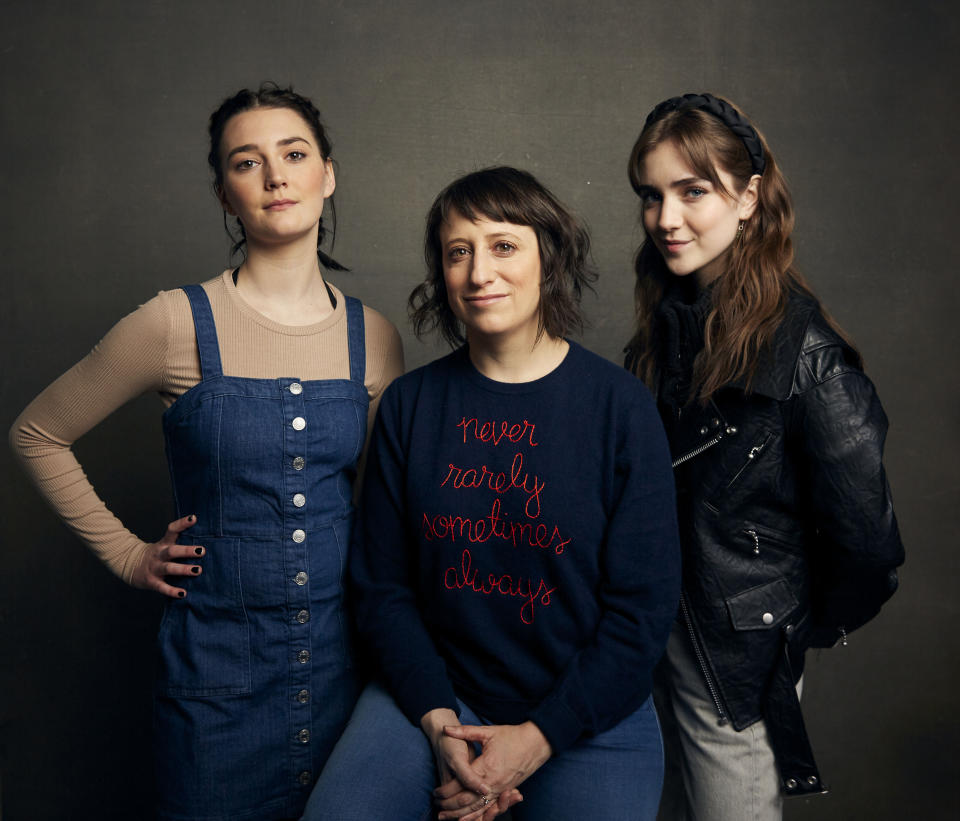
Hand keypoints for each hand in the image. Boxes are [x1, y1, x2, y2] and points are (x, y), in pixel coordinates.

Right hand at [130, 514, 203, 597]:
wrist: (129, 565)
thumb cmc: (156, 554)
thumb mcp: (164, 545)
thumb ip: (180, 542)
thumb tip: (206, 537)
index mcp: (163, 543)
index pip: (172, 530)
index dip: (182, 524)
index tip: (193, 518)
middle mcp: (159, 554)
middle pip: (172, 551)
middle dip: (187, 551)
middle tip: (202, 551)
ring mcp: (155, 568)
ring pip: (169, 568)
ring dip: (183, 569)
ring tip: (198, 570)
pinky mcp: (152, 581)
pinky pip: (162, 587)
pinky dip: (172, 591)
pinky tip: (183, 593)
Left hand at [434, 722, 550, 820]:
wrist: (536, 743)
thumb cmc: (512, 736)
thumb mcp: (488, 732)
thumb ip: (465, 732)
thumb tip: (446, 730)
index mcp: (486, 767)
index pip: (461, 784)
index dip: (446, 791)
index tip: (435, 792)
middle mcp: (492, 782)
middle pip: (467, 800)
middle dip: (450, 806)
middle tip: (437, 808)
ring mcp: (500, 789)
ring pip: (477, 808)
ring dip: (460, 814)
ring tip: (446, 817)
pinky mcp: (505, 791)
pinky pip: (488, 808)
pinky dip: (476, 816)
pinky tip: (467, 819)